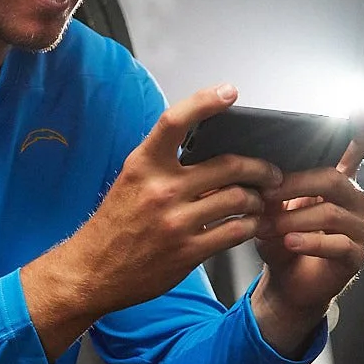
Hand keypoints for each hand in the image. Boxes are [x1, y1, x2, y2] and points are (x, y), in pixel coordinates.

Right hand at [23, 84, 281, 357]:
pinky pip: (235, 232)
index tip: (229, 92)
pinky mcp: (188, 251)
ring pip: (238, 199)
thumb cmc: (115, 224)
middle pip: (228, 165)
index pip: (175, 121)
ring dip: (258, 200)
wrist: (92, 271)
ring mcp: (176, 222)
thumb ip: (164, 164)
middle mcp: (161, 189)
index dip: (206, 102)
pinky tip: (251, 225)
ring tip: (261, 202)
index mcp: (144, 165)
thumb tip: (207, 150)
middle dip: (260, 168)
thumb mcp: (131, 181)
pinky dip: (251, 226)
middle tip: (271, 172)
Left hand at [250, 112, 363, 355]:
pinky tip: (289, 243)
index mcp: (336, 179)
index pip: (357, 148)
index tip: (359, 109)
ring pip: (331, 212)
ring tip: (267, 225)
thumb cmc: (280, 237)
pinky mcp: (356, 255)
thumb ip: (266, 184)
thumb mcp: (269, 207)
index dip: (360, 129)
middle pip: (332, 178)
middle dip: (296, 184)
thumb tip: (243, 162)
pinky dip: (308, 242)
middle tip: (265, 192)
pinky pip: (337, 244)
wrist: (286, 282)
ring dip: (294, 218)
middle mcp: (354, 198)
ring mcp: (359, 227)